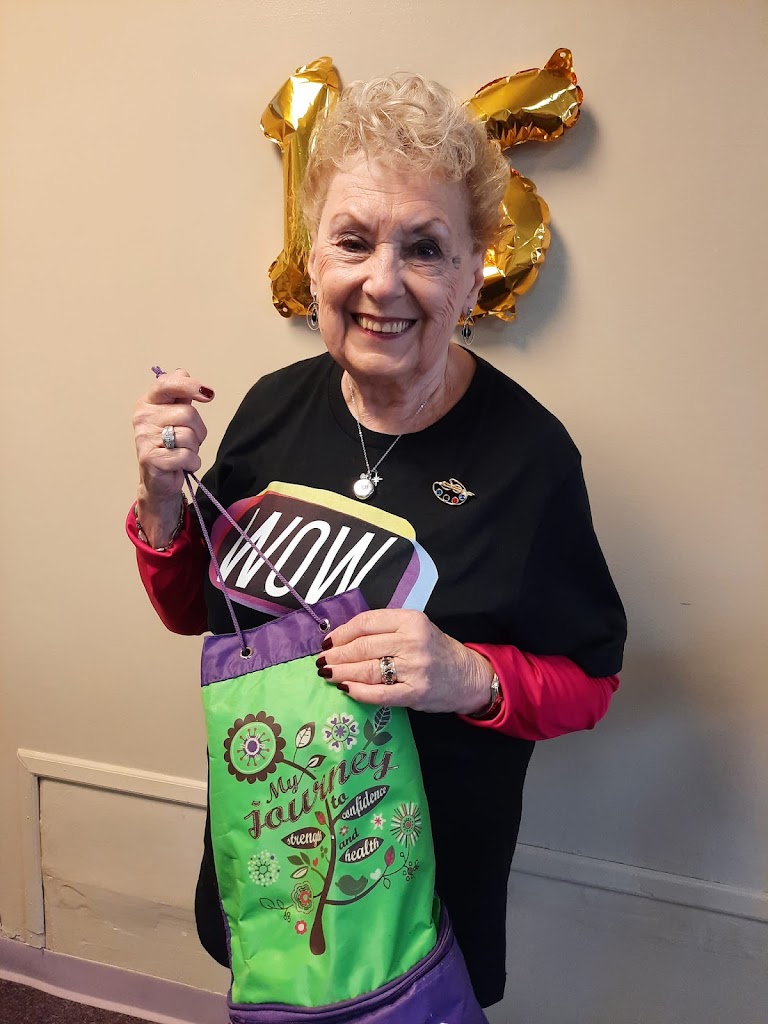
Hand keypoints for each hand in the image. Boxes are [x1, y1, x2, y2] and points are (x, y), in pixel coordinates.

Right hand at [132, 369, 213, 545]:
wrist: (159, 479)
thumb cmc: (170, 445)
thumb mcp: (175, 415)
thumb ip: (180, 394)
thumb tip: (183, 372)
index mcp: (148, 402)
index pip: (168, 384)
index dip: (190, 386)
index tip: (208, 395)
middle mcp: (142, 417)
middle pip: (187, 414)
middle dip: (198, 430)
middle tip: (189, 440)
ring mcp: (144, 438)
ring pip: (189, 436)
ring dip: (194, 448)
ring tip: (182, 453)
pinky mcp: (151, 459)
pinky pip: (186, 456)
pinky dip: (192, 463)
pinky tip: (181, 465)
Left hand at [316, 608, 493, 713]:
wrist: (467, 676)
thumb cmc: (435, 650)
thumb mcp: (414, 628)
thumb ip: (384, 629)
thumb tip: (341, 637)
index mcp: (411, 619)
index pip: (366, 623)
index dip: (342, 633)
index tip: (327, 641)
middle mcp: (413, 641)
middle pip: (363, 647)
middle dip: (337, 655)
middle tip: (321, 661)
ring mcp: (415, 668)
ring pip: (367, 669)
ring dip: (341, 673)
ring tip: (328, 674)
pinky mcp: (415, 692)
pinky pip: (379, 693)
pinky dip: (358, 691)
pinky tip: (346, 689)